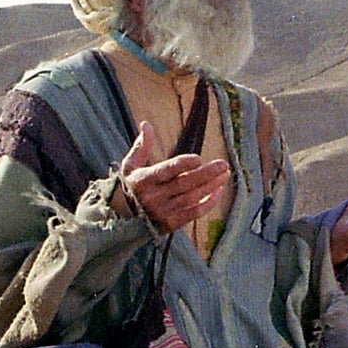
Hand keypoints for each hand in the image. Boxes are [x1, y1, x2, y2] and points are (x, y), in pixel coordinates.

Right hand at [118, 120, 231, 234]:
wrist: (123, 220)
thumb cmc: (130, 188)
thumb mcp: (130, 166)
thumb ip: (141, 146)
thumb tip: (146, 124)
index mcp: (144, 180)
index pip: (166, 171)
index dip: (183, 165)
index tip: (198, 158)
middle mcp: (154, 197)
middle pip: (185, 183)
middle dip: (206, 173)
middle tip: (223, 164)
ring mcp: (163, 211)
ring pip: (192, 197)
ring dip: (211, 186)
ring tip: (225, 174)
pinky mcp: (171, 223)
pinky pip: (194, 213)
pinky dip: (208, 202)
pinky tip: (218, 191)